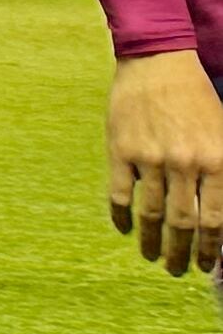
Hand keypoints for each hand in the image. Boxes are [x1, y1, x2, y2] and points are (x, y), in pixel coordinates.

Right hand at [108, 50, 222, 273]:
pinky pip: (119, 194)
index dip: (211, 249)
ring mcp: (150, 158)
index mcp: (217, 161)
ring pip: (152, 214)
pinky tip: (124, 229)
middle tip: (179, 271)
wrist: (158, 62)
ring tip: (152, 257)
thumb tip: (220, 217)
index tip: (207, 266)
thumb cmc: (198, 99)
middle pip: (184, 223)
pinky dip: (121, 216)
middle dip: (182, 254)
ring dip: (152, 242)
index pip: (215, 220)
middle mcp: (185, 164)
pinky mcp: (121, 151)